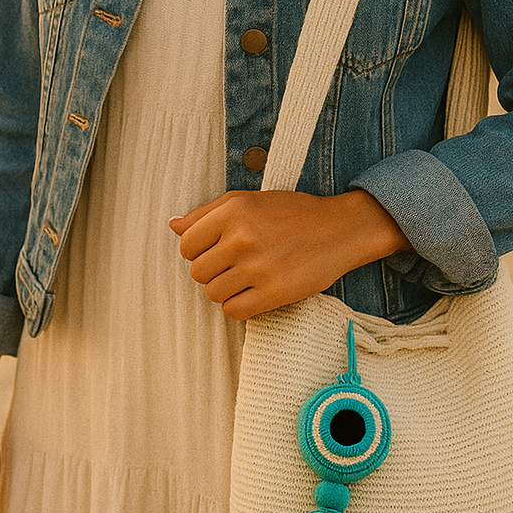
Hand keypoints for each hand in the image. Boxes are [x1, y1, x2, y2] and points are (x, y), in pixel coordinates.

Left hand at [169, 189, 408, 319]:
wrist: (340, 229)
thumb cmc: (292, 213)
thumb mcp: (249, 201)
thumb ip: (207, 213)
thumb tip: (173, 225)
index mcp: (234, 210)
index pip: (186, 244)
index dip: (197, 250)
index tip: (215, 250)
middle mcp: (243, 237)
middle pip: (197, 272)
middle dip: (211, 271)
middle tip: (234, 264)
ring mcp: (259, 266)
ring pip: (213, 294)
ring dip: (225, 290)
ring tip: (246, 277)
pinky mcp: (275, 292)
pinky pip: (234, 311)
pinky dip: (239, 306)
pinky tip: (253, 292)